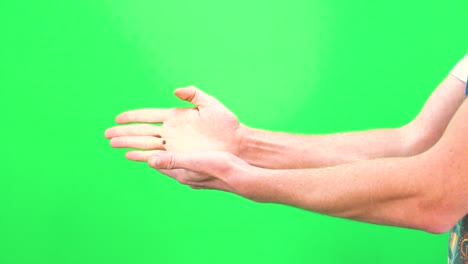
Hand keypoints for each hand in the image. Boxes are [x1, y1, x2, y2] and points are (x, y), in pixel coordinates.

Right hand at [105, 86, 246, 160]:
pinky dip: (143, 156)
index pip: (149, 115)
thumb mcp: (211, 105)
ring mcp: (174, 144)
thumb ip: (194, 95)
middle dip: (124, 132)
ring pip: (146, 143)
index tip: (118, 117)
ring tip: (112, 144)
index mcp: (176, 116)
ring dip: (129, 144)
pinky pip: (157, 156)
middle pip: (142, 131)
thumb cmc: (227, 124)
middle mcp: (172, 131)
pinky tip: (131, 156)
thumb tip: (176, 91)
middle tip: (107, 133)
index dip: (133, 116)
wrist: (237, 143)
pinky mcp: (179, 156)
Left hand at [148, 151, 255, 194]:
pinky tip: (185, 153)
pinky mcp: (205, 173)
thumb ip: (173, 160)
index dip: (144, 154)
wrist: (243, 177)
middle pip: (164, 164)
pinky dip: (182, 156)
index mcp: (180, 172)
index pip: (156, 163)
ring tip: (162, 149)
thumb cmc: (220, 167)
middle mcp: (186, 176)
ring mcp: (195, 176)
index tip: (131, 146)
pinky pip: (188, 163)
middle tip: (141, 146)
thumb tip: (149, 160)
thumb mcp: (194, 161)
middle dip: (153, 155)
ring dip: (168, 155)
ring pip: (177, 164)